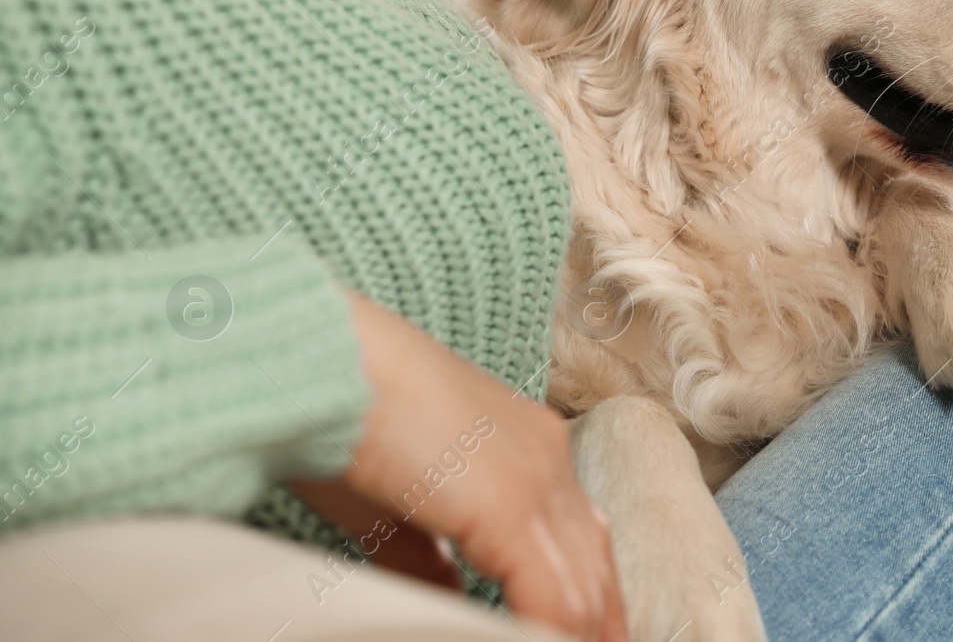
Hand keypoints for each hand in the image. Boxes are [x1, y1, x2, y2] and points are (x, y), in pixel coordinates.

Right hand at [295, 290, 627, 641]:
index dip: (591, 594)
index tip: (588, 634)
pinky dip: (548, 632)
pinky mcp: (509, 506)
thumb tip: (449, 595)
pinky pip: (552, 597)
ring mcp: (535, 479)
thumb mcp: (394, 503)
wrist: (326, 365)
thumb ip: (429, 556)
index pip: (582, 534)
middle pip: (595, 561)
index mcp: (527, 446)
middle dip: (599, 621)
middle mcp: (546, 457)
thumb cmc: (342, 423)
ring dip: (573, 631)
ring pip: (582, 584)